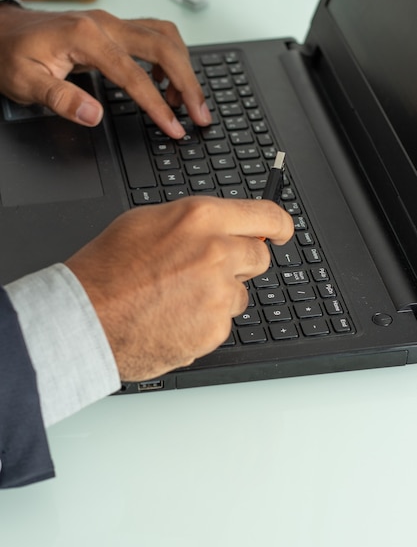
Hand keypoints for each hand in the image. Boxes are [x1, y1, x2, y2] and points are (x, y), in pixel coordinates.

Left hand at [0, 5, 210, 136]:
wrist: (0, 31)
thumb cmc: (11, 55)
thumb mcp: (26, 83)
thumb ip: (61, 98)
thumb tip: (93, 115)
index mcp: (85, 37)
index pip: (134, 76)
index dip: (158, 106)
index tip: (175, 128)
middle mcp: (104, 24)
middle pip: (163, 47)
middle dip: (188, 83)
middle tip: (202, 115)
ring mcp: (110, 23)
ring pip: (163, 36)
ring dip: (183, 68)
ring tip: (186, 103)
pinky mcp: (112, 28)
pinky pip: (153, 36)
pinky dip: (169, 58)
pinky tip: (165, 82)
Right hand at [65, 197, 293, 380]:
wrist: (87, 318)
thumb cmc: (108, 270)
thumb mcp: (148, 221)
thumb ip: (196, 222)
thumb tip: (226, 226)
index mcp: (201, 219)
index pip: (266, 216)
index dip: (279, 225)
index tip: (282, 232)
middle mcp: (217, 254)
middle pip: (259, 257)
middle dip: (241, 263)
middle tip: (208, 271)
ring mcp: (218, 295)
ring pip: (240, 294)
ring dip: (219, 295)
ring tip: (177, 298)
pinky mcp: (214, 330)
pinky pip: (222, 322)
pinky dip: (204, 322)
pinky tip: (174, 317)